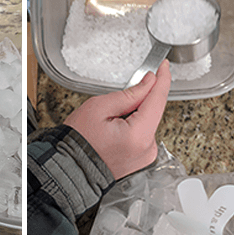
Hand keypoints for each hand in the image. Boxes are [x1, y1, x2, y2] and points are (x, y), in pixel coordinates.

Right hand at [64, 60, 171, 179]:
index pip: (158, 100)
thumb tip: (149, 83)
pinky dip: (135, 124)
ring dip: (136, 112)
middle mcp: (147, 148)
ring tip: (111, 119)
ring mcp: (145, 156)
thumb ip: (130, 94)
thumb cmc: (78, 141)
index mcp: (138, 136)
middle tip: (121, 96)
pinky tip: (117, 126)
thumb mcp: (99, 107)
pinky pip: (143, 133)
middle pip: (154, 111)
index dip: (163, 79)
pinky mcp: (142, 158)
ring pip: (148, 121)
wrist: (69, 168)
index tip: (164, 66)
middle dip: (142, 97)